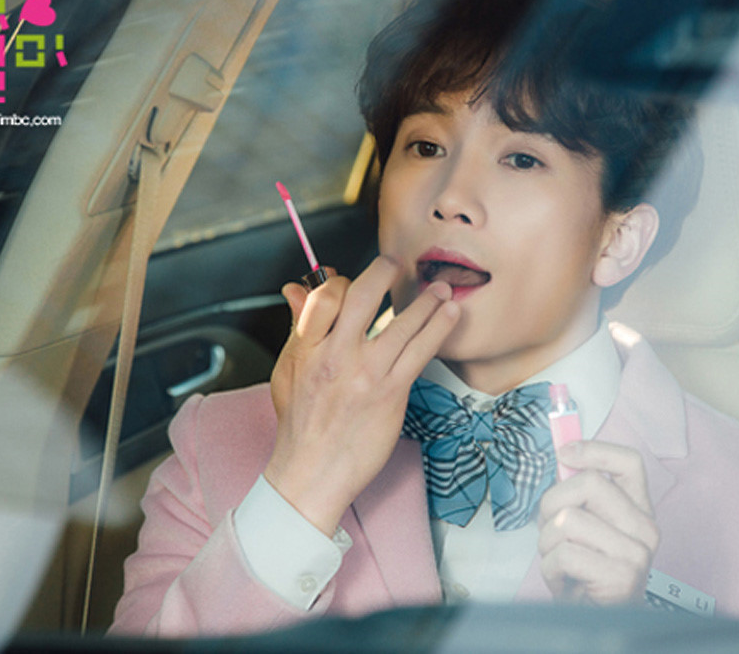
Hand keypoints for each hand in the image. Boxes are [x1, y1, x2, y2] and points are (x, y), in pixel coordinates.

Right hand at [265, 256, 459, 536]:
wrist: (311, 474)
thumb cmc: (300, 425)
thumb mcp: (288, 370)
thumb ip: (298, 326)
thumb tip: (296, 289)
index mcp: (307, 347)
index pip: (326, 295)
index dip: (342, 279)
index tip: (355, 279)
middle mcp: (335, 355)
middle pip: (363, 295)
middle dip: (384, 271)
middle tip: (397, 264)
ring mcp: (366, 373)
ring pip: (402, 321)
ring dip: (427, 299)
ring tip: (441, 289)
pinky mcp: (391, 392)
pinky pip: (421, 350)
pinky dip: (438, 327)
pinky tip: (449, 314)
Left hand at [537, 441, 658, 604]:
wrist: (597, 621)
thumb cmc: (585, 573)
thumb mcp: (582, 526)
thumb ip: (576, 493)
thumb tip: (562, 457)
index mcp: (638, 510)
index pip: (629, 462)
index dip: (594, 450)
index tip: (564, 453)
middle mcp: (645, 528)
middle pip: (589, 484)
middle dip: (552, 503)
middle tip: (550, 528)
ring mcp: (636, 553)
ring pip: (569, 519)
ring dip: (548, 542)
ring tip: (560, 559)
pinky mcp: (621, 577)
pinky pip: (565, 553)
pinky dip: (551, 567)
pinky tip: (565, 579)